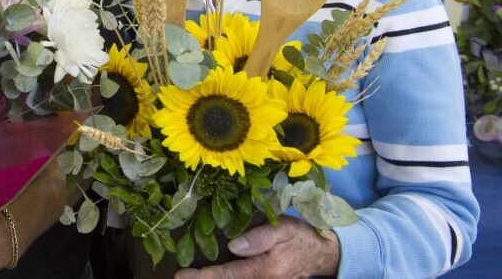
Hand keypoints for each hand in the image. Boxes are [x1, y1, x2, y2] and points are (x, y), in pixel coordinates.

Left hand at [174, 217, 339, 278]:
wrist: (321, 254)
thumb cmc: (299, 236)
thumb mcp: (283, 228)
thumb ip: (259, 237)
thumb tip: (233, 245)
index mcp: (266, 269)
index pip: (229, 274)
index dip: (204, 276)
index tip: (182, 275)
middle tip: (180, 277)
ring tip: (192, 276)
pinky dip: (226, 278)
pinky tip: (212, 275)